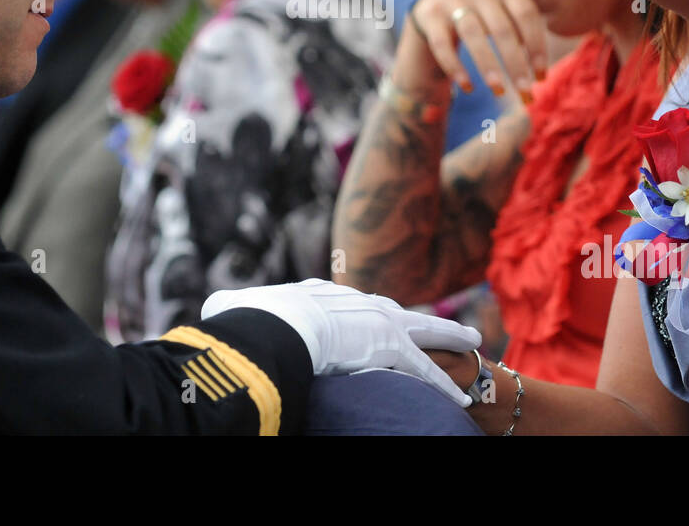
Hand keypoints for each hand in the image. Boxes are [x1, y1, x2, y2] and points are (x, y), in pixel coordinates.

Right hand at [201, 279, 482, 407]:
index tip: (378, 316)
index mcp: (320, 294)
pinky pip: (424, 369)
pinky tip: (460, 395)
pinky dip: (443, 382)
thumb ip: (232, 306)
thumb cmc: (249, 319)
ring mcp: (376, 322)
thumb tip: (214, 308)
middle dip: (420, 316)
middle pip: (396, 309)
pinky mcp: (390, 348)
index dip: (367, 311)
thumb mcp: (234, 306)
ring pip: (423, 331)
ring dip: (449, 338)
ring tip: (474, 342)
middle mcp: (355, 301)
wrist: (275, 325)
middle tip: (441, 321)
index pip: (351, 303)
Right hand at [408, 0, 547, 99]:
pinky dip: (456, 67)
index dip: (537, 47)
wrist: (434, 3)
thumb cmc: (482, 16)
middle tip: (525, 92)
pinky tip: (468, 87)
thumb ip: (524, 29)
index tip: (540, 77)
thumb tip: (539, 75)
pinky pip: (442, 44)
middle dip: (515, 64)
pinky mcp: (429, 14)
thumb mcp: (505, 12)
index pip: (527, 16)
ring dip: (489, 66)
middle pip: (502, 29)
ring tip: (499, 91)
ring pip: (473, 34)